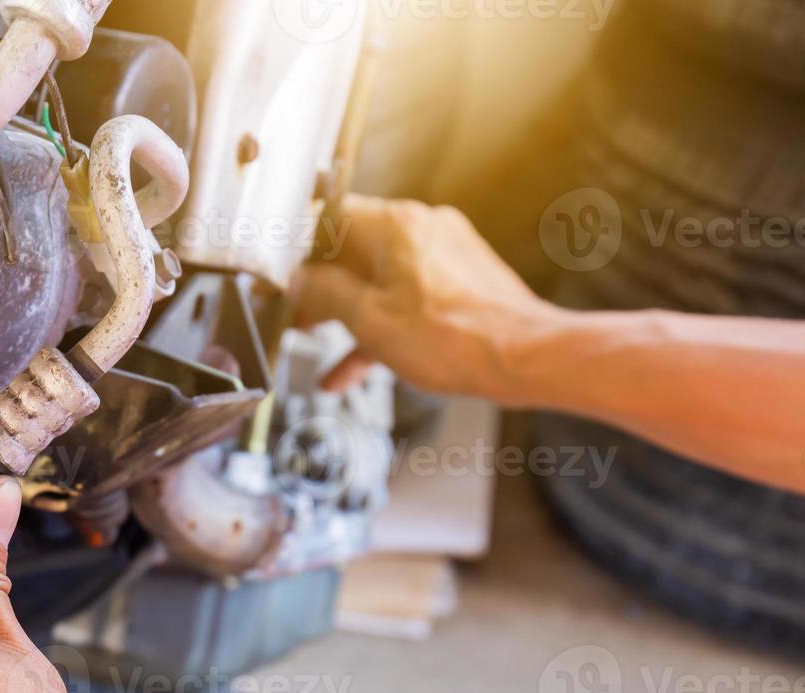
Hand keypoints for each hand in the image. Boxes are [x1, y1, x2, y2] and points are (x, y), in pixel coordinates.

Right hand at [294, 195, 546, 399]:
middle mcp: (421, 229)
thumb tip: (299, 282)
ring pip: (378, 276)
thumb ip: (324, 295)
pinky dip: (380, 323)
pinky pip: (405, 296)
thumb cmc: (457, 340)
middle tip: (294, 313)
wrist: (525, 358)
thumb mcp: (368, 321)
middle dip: (320, 285)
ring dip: (347, 309)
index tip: (279, 274)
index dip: (297, 246)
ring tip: (319, 341)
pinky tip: (356, 365)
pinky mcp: (458, 281)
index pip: (328, 216)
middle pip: (353, 248)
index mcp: (395, 226)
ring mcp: (443, 255)